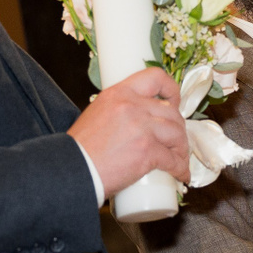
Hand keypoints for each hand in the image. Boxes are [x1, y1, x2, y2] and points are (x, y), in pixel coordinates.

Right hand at [68, 67, 189, 194]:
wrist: (71, 170)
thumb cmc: (81, 149)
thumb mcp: (97, 114)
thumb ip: (119, 111)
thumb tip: (138, 119)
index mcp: (119, 93)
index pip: (155, 77)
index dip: (171, 90)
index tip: (175, 103)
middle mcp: (133, 106)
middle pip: (171, 113)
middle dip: (178, 130)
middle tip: (176, 142)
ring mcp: (142, 128)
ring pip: (176, 134)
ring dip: (181, 149)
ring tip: (179, 160)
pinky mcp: (147, 151)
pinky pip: (173, 159)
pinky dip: (180, 169)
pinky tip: (181, 174)